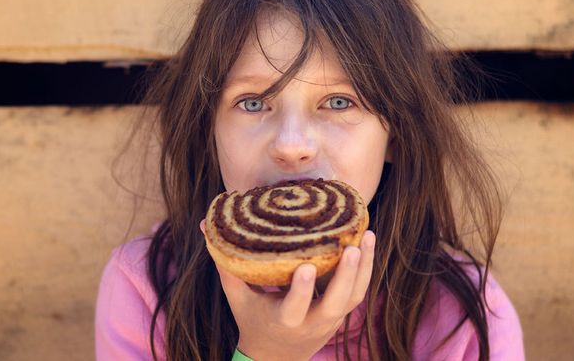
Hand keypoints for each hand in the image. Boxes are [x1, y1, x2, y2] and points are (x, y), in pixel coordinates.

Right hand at [199, 220, 375, 360]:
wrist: (276, 358)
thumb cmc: (252, 321)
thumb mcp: (237, 298)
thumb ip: (226, 264)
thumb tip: (206, 225)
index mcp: (284, 321)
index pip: (294, 307)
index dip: (302, 290)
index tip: (307, 266)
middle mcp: (312, 323)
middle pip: (336, 303)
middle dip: (346, 276)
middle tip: (353, 246)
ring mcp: (331, 320)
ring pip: (354, 297)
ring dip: (364, 267)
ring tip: (368, 235)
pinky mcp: (341, 314)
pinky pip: (358, 292)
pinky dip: (365, 269)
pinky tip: (367, 243)